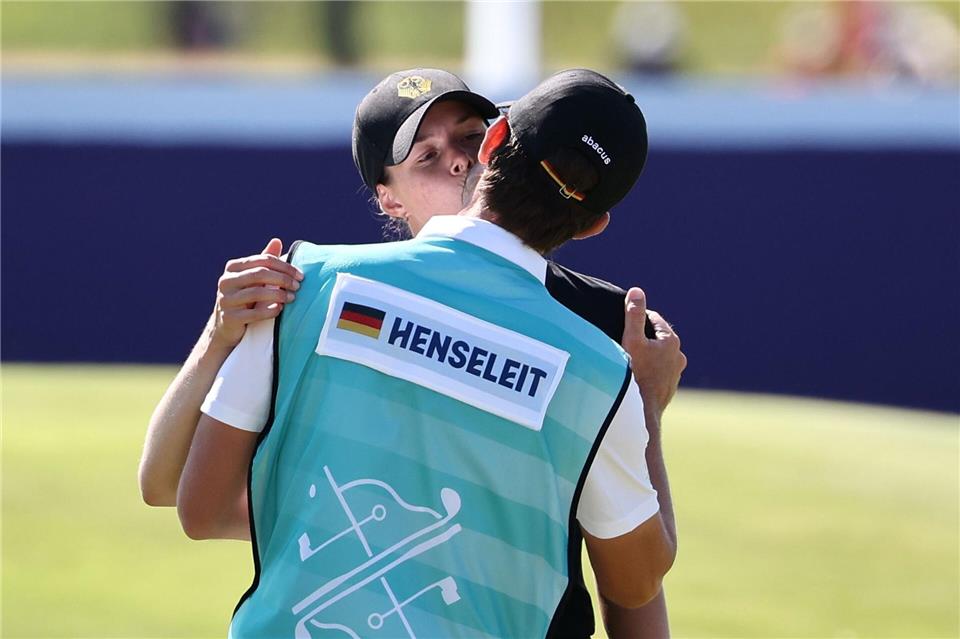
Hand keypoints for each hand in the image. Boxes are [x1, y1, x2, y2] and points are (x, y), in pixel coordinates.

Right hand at [210, 238, 302, 348]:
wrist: (226, 326)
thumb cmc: (245, 298)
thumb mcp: (253, 279)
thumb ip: (264, 261)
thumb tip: (277, 241)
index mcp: (233, 268)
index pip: (263, 260)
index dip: (284, 266)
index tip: (300, 275)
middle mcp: (226, 281)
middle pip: (260, 274)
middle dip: (283, 279)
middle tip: (297, 286)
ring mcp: (225, 300)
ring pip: (256, 292)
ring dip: (279, 294)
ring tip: (292, 298)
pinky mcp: (228, 318)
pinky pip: (253, 313)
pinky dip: (270, 310)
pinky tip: (280, 309)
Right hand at [620, 287, 686, 418]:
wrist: (641, 413)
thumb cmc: (634, 374)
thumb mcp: (631, 339)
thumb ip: (633, 315)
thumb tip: (637, 291)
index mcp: (671, 342)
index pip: (654, 320)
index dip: (638, 317)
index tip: (625, 318)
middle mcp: (678, 358)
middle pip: (658, 339)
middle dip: (643, 336)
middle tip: (624, 338)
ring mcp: (674, 376)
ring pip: (659, 358)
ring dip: (647, 355)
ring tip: (628, 359)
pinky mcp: (668, 391)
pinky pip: (657, 374)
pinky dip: (648, 371)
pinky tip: (634, 377)